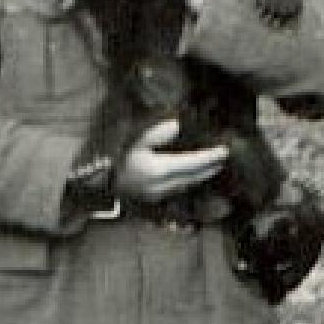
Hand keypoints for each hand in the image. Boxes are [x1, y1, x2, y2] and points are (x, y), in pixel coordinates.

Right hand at [114, 118, 229, 204]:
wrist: (98, 187)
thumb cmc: (114, 161)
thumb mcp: (133, 142)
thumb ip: (155, 134)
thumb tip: (176, 125)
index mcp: (160, 169)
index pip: (193, 163)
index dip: (210, 157)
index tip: (225, 150)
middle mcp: (164, 185)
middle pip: (195, 176)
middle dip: (211, 167)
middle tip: (224, 157)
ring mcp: (160, 194)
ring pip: (189, 184)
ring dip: (203, 175)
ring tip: (215, 165)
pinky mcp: (155, 198)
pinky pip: (180, 189)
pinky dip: (191, 180)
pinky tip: (194, 175)